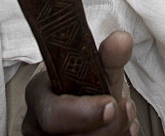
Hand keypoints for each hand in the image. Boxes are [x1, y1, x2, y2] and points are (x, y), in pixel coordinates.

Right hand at [21, 31, 137, 134]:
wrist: (84, 102)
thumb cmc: (85, 85)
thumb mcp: (97, 69)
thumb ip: (109, 56)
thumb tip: (122, 39)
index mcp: (38, 95)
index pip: (53, 113)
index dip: (83, 113)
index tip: (111, 104)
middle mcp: (36, 126)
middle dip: (105, 129)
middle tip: (127, 111)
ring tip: (128, 119)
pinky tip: (125, 131)